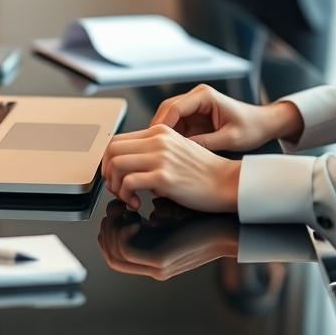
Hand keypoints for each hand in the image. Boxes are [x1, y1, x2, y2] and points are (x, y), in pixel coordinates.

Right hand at [97, 199, 239, 281]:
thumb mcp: (174, 205)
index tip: (116, 201)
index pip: (114, 249)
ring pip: (113, 253)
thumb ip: (154, 204)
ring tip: (124, 203)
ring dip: (111, 227)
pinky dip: (122, 231)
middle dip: (106, 224)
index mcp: (155, 252)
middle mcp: (152, 262)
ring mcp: (156, 264)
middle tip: (117, 200)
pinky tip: (133, 211)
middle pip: (109, 253)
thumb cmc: (206, 207)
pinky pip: (126, 251)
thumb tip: (131, 186)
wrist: (232, 216)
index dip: (107, 225)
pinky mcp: (162, 260)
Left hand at [101, 124, 241, 211]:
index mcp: (159, 131)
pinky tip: (138, 203)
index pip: (118, 139)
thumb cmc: (204, 171)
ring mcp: (161, 157)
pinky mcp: (164, 177)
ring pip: (115, 165)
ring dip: (115, 186)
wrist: (227, 182)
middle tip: (117, 188)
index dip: (108, 160)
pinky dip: (126, 196)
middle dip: (107, 173)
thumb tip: (127, 164)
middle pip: (111, 150)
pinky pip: (129, 183)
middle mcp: (158, 140)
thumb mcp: (176, 149)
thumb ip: (153, 150)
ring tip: (127, 197)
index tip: (114, 176)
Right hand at [150, 83, 273, 151]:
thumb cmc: (252, 127)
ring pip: (169, 118)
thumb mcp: (230, 139)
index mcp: (205, 96)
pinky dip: (172, 138)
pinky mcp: (195, 117)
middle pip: (167, 111)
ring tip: (158, 152)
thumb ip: (206, 143)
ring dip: (163, 134)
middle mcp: (197, 97)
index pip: (174, 107)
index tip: (156, 142)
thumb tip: (182, 151)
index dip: (162, 125)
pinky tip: (169, 152)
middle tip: (151, 149)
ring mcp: (195, 107)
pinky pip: (177, 126)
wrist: (264, 124)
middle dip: (158, 130)